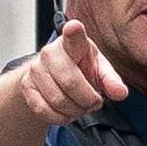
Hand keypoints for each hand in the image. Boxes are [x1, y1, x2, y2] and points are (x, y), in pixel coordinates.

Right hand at [14, 19, 129, 123]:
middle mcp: (51, 52)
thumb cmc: (80, 68)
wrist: (54, 75)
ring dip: (75, 111)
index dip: (73, 31)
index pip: (73, 35)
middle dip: (87, 100)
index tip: (74, 27)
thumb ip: (111, 81)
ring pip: (57, 100)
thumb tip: (120, 93)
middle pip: (70, 82)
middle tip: (93, 101)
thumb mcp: (99, 69)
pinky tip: (66, 112)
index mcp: (73, 43)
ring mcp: (36, 69)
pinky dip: (59, 118)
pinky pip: (43, 110)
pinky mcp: (27, 86)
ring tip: (80, 107)